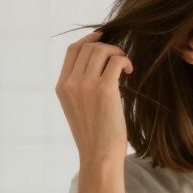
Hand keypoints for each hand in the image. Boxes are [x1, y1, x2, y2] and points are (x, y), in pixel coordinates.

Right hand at [55, 31, 133, 165]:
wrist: (99, 156)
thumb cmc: (94, 136)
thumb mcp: (78, 109)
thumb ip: (81, 87)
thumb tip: (101, 67)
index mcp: (61, 87)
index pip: (72, 51)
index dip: (89, 39)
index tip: (103, 36)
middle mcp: (70, 83)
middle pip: (89, 47)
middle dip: (107, 47)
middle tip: (120, 58)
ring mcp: (86, 85)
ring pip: (102, 50)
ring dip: (117, 53)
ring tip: (125, 66)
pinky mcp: (104, 89)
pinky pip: (116, 61)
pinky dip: (125, 61)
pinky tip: (130, 71)